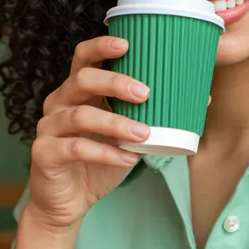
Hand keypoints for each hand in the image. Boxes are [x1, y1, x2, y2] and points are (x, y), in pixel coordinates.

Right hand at [26, 36, 149, 233]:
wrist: (68, 203)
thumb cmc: (98, 162)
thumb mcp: (127, 137)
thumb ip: (153, 117)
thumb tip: (203, 99)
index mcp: (77, 92)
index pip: (83, 58)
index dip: (101, 47)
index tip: (128, 45)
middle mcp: (59, 103)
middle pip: (82, 79)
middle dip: (115, 82)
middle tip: (145, 93)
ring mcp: (48, 128)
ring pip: (80, 115)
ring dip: (116, 123)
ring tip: (144, 133)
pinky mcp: (44, 154)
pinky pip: (75, 148)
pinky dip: (104, 153)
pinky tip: (127, 159)